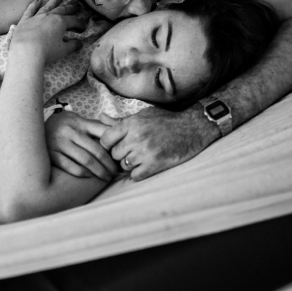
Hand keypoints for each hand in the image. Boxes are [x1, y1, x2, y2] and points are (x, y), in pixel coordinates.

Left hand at [11, 0, 87, 64]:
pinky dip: (34, 3)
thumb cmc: (47, 52)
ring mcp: (36, 17)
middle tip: (77, 4)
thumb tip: (80, 43)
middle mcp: (49, 16)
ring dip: (54, 0)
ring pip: (47, 5)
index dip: (79, 24)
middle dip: (70, 7)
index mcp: (60, 22)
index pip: (73, 21)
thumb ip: (72, 46)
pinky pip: (30, 9)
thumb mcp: (63, 50)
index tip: (84, 26)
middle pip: (62, 10)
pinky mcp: (25, 20)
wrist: (26, 52)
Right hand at [45, 111, 117, 180]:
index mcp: (80, 122)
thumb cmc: (64, 125)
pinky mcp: (51, 153)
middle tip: (116, 172)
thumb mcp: (79, 120)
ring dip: (99, 171)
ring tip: (106, 178)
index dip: (114, 146)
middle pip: (97, 150)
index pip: (103, 133)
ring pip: (85, 160)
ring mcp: (60, 143)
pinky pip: (69, 166)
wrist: (34, 125)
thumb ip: (97, 125)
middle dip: (109, 164)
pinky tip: (89, 176)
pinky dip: (81, 173)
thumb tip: (119, 128)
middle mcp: (71, 132)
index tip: (121, 156)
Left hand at [99, 106, 220, 180]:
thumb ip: (119, 121)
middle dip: (120, 155)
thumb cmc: (165, 120)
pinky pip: (135, 176)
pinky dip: (139, 173)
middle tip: (130, 152)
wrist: (192, 127)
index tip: (114, 146)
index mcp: (131, 124)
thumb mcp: (142, 115)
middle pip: (114, 154)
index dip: (107, 145)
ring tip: (141, 157)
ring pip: (124, 166)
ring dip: (130, 164)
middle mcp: (136, 137)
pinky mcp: (156, 164)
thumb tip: (100, 117)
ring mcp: (145, 152)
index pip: (105, 139)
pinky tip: (146, 166)